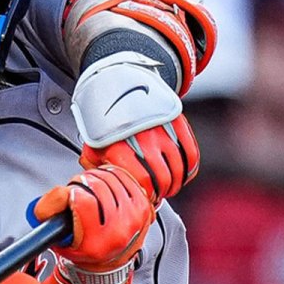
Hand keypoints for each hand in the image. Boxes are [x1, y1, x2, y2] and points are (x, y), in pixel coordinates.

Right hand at [33, 166, 154, 283]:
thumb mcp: (57, 239)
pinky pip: (124, 176)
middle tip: (76, 191)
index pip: (82, 200)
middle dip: (81, 182)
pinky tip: (105, 183)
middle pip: (96, 184)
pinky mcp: (144, 206)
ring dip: (95, 178)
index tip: (68, 197)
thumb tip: (54, 197)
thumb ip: (49, 214)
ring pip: (110, 177)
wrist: (109, 265)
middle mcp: (120, 231)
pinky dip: (111, 175)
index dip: (69, 193)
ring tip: (89, 189)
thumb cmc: (83, 251)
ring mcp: (135, 217)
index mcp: (97, 242)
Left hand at [79, 114, 199, 199]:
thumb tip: (100, 185)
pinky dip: (190, 167)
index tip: (148, 199)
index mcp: (120, 146)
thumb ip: (95, 167)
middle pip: (164, 177)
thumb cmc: (105, 120)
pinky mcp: (176, 120)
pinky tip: (184, 174)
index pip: (143, 181)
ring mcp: (161, 128)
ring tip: (171, 186)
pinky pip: (190, 151)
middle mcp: (142, 137)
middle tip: (161, 195)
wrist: (117, 84)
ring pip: (179, 166)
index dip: (149, 195)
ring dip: (178, 182)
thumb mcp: (93, 143)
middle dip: (165, 191)